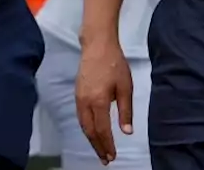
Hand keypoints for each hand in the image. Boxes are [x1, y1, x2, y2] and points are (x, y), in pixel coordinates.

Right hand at [75, 40, 133, 165]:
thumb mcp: (125, 87)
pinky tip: (93, 132)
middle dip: (97, 146)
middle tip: (106, 159)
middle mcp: (85, 103)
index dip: (107, 144)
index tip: (112, 156)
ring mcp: (78, 98)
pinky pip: (81, 117)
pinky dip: (87, 128)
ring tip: (100, 149)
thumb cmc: (115, 64)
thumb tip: (126, 132)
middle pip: (90, 131)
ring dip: (91, 139)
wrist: (97, 45)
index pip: (102, 130)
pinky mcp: (77, 94)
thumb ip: (125, 111)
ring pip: (83, 125)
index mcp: (98, 101)